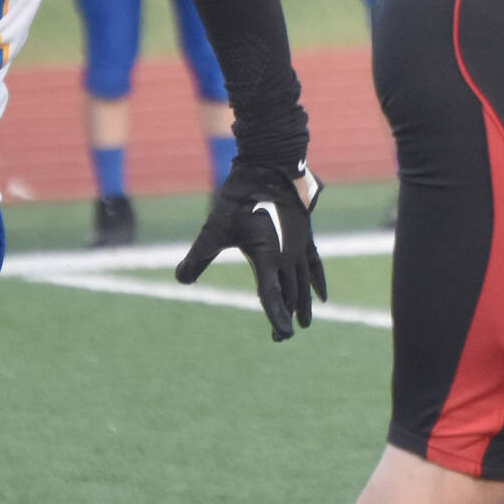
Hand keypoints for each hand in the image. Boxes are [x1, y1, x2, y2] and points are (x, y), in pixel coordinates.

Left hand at [176, 159, 326, 339]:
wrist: (269, 166)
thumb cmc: (241, 197)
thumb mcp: (215, 227)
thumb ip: (199, 256)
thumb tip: (181, 280)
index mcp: (268, 256)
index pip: (272, 295)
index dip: (276, 317)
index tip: (283, 335)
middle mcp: (287, 255)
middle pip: (289, 294)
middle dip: (285, 316)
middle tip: (281, 337)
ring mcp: (299, 246)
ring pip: (303, 283)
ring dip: (303, 304)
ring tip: (305, 322)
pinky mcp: (304, 237)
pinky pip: (315, 266)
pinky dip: (317, 283)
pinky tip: (322, 297)